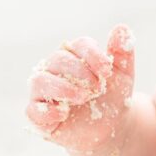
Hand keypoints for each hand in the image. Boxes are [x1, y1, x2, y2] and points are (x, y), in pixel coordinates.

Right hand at [25, 24, 135, 151]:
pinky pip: (32, 110)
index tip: (107, 71)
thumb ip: (122, 52)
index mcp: (75, 56)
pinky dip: (47, 111)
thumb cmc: (113, 97)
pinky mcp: (39, 116)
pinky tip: (64, 113)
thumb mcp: (123, 76)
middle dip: (79, 71)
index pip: (78, 45)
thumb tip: (122, 27)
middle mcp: (54, 70)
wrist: (112, 127)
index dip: (92, 55)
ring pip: (40, 81)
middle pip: (58, 59)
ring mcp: (44, 93)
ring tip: (83, 97)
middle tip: (97, 87)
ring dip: (62, 88)